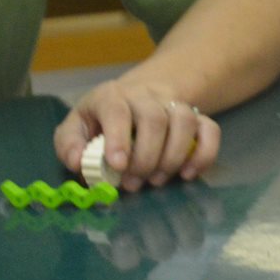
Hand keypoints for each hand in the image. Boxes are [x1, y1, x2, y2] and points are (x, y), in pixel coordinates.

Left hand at [57, 76, 219, 191]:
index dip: (119, 138)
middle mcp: (145, 96)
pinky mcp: (196, 118)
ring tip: (157, 180)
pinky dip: (204, 154)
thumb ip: (69, 144)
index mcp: (111, 96)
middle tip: (135, 183)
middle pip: (155, 118)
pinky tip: (189, 173)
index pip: (117, 110)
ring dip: (173, 156)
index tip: (118, 166)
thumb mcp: (77, 127)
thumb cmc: (102, 120)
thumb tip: (77, 163)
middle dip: (146, 156)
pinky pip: (210, 130)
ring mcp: (174, 105)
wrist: (138, 97)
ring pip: (185, 122)